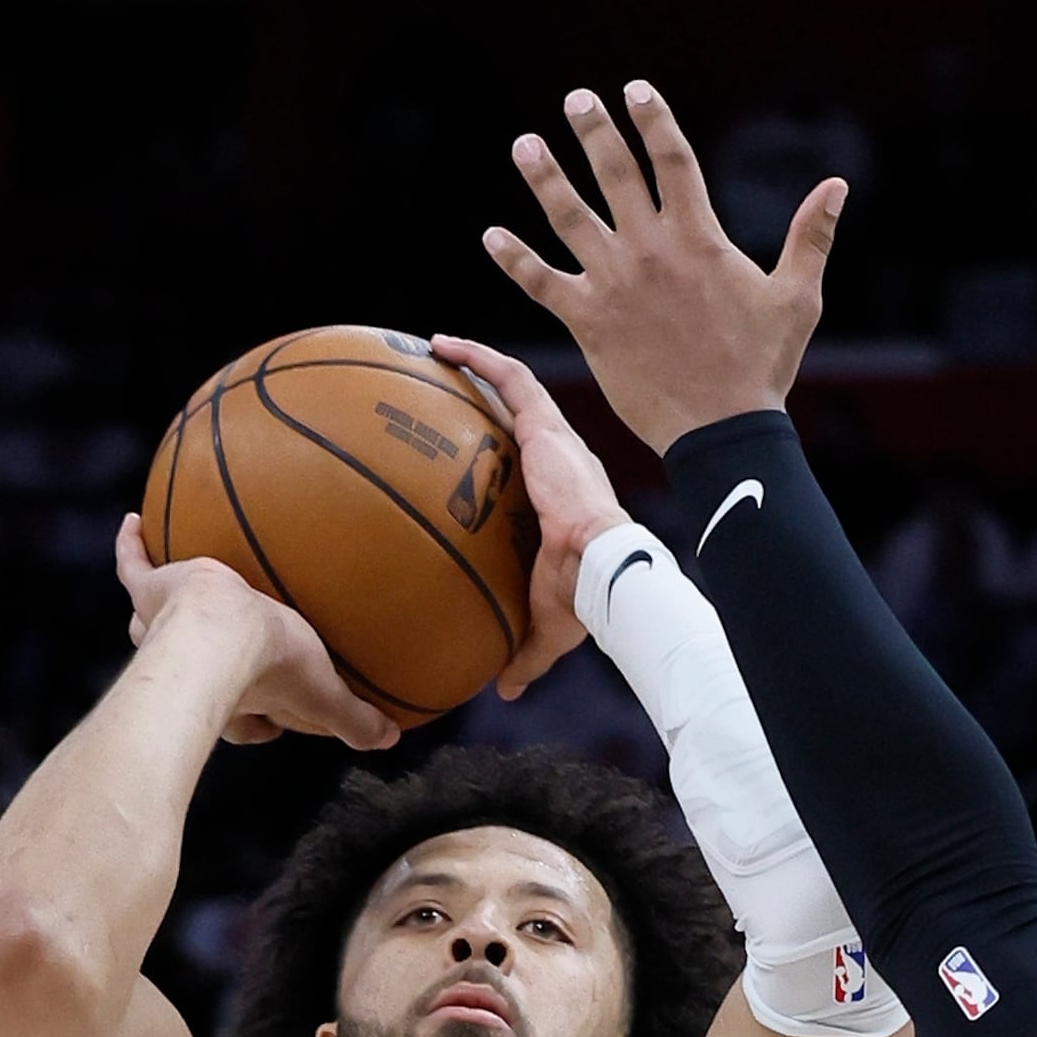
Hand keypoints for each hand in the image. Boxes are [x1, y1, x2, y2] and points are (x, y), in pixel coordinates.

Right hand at [114, 516, 399, 749]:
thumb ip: (353, 719)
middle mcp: (191, 667)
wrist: (223, 629)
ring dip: (162, 620)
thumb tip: (389, 741)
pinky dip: (132, 545)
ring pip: (153, 630)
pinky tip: (134, 520)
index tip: (280, 719)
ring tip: (174, 594)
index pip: (248, 718)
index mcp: (235, 700)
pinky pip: (133, 566)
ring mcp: (163, 629)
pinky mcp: (150, 592)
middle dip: (209, 675)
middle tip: (231, 656)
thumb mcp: (324, 696)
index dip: (264, 721)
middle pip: (196, 673)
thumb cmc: (272, 666)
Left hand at [427, 335, 615, 700]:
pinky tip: (440, 345)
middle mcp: (559, 461)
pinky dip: (478, 357)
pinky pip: (510, 376)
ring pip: (514, 385)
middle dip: (486, 395)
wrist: (602, 569)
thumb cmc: (584, 597)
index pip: (530, 466)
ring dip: (477, 363)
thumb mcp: (547, 626)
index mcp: (561, 500)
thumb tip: (502, 691)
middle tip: (442, 385)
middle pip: (521, 417)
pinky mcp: (547, 425)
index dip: (504, 451)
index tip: (471, 448)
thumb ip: (523, 653)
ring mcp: (555, 440)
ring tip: (434, 348)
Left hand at [483, 81, 840, 454]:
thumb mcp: (797, 296)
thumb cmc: (762, 365)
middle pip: (614, 175)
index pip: (672, 159)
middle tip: (577, 98)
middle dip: (594, 132)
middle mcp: (650, 251)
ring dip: (544, 178)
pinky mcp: (588, 322)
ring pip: (569, 218)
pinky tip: (492, 235)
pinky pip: (542, 284)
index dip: (653, 120)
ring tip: (523, 144)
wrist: (721, 429)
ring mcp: (614, 285)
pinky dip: (515, 259)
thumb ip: (810, 236)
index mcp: (699, 237)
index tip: (635, 88)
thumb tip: (837, 185)